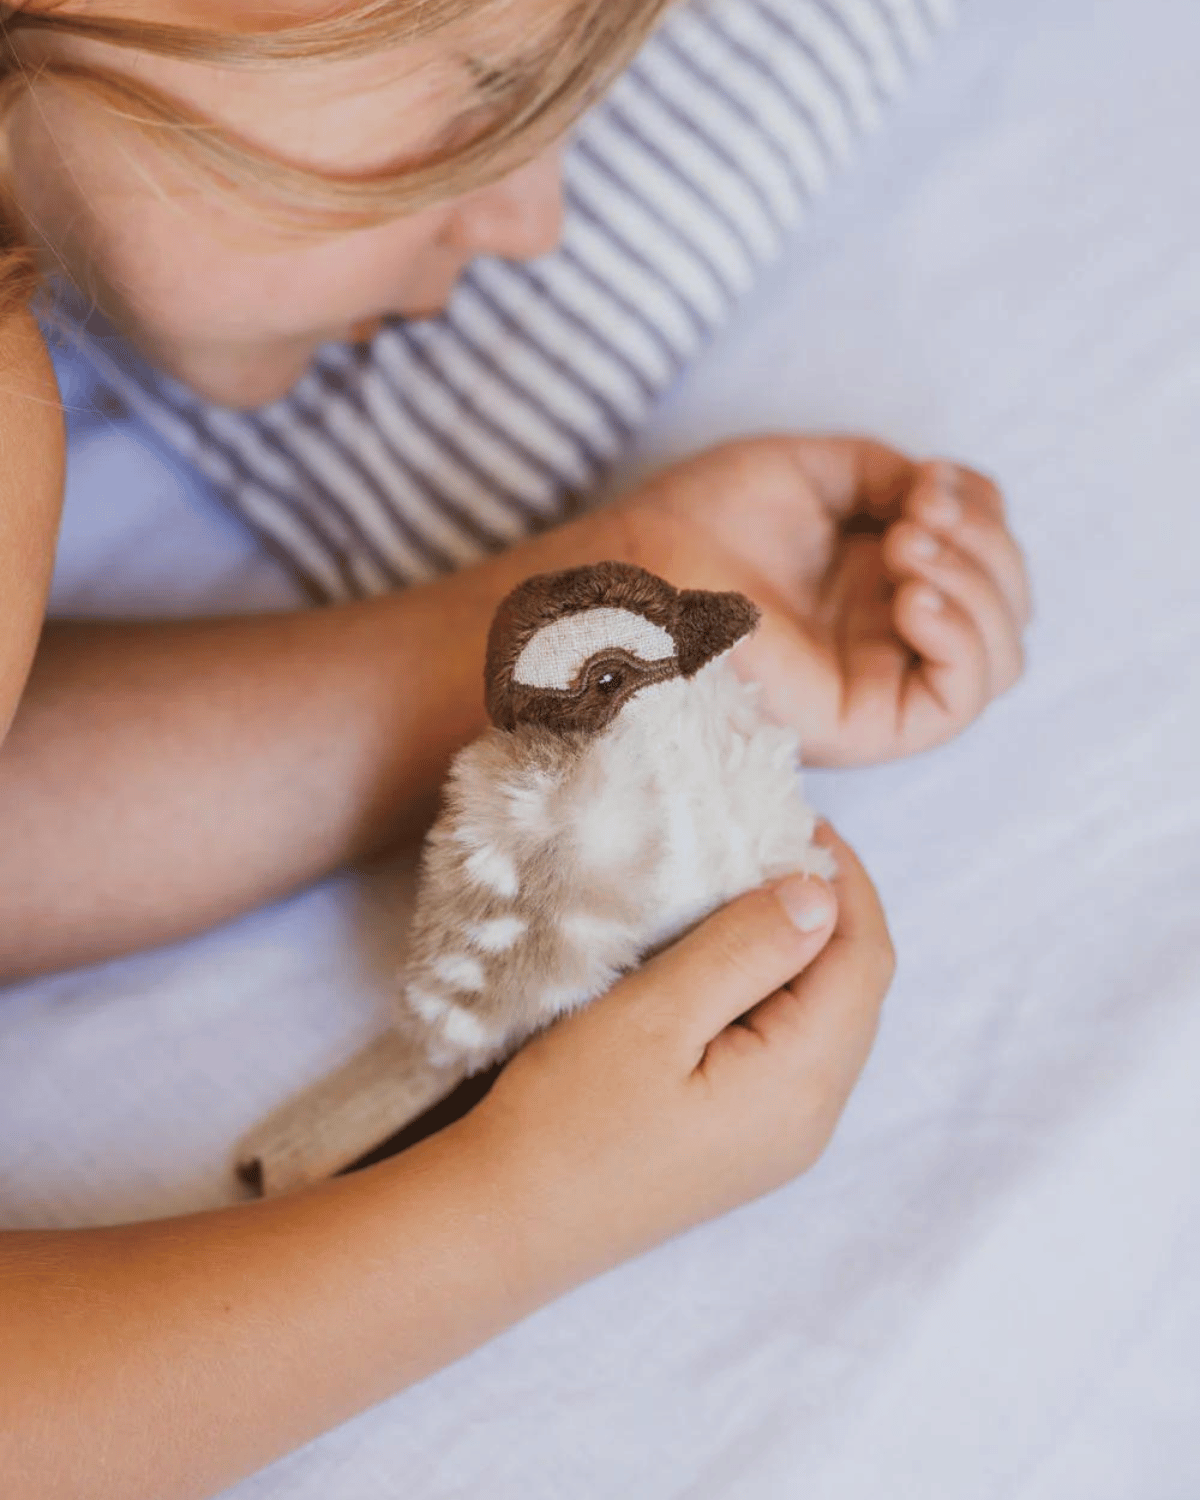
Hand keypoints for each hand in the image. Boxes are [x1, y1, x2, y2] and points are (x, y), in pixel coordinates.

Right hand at [469, 824, 892, 1278]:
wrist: (508, 1224)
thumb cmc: (570, 1118)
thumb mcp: (656, 1015)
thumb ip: (746, 950)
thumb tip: (820, 893)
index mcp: (802, 1083)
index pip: (863, 959)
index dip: (845, 881)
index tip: (797, 820)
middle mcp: (811, 1118)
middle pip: (855, 990)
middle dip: (829, 909)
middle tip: (771, 844)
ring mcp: (781, 1138)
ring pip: (826, 1019)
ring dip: (802, 950)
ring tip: (745, 890)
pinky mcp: (745, 1143)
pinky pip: (791, 1049)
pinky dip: (776, 991)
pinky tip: (727, 964)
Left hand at [613, 435, 1030, 765]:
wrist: (634, 576)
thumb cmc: (697, 524)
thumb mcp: (809, 472)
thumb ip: (887, 475)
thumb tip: (943, 496)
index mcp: (878, 580)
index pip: (984, 556)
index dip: (982, 512)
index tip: (928, 482)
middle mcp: (887, 634)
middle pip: (1007, 605)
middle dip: (984, 545)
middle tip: (917, 514)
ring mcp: (881, 680)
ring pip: (1000, 655)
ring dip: (977, 586)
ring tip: (906, 548)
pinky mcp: (868, 723)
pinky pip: (960, 701)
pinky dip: (963, 640)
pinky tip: (914, 598)